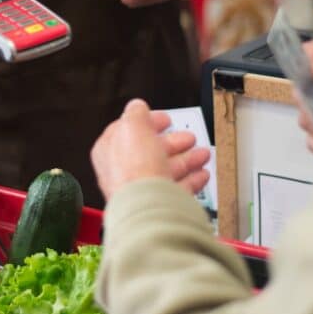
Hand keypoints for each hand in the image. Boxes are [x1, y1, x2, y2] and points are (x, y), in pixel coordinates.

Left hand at [91, 99, 210, 201]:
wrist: (148, 207)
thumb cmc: (134, 170)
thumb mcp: (133, 127)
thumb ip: (136, 113)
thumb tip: (137, 106)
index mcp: (110, 151)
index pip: (128, 131)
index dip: (148, 122)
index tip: (165, 119)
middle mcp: (123, 172)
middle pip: (151, 152)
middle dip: (173, 143)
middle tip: (188, 138)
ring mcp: (143, 190)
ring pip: (167, 170)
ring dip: (187, 160)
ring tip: (202, 154)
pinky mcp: (160, 204)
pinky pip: (178, 190)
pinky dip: (192, 180)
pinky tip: (201, 174)